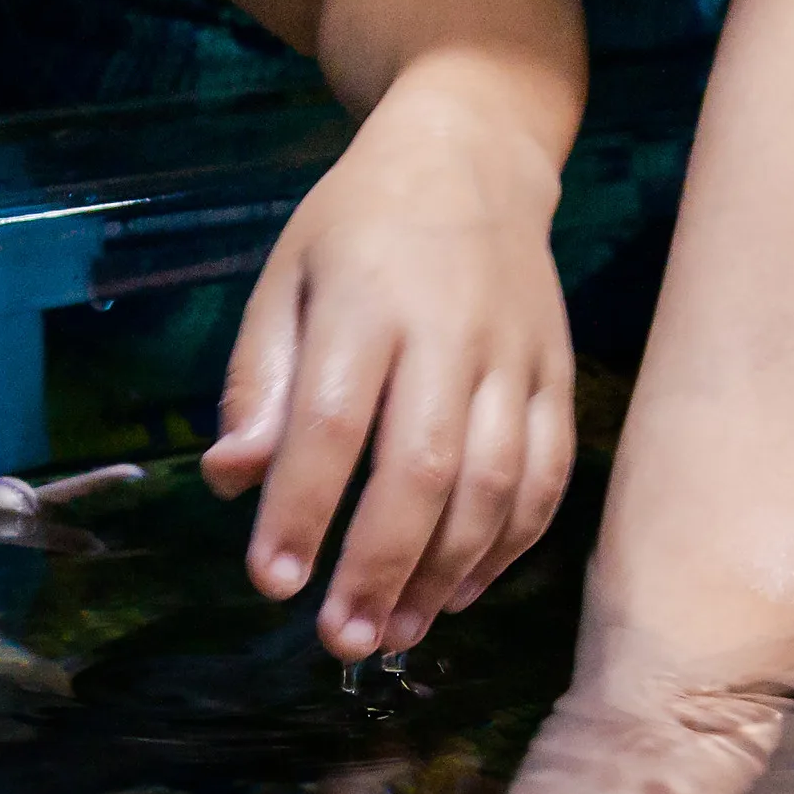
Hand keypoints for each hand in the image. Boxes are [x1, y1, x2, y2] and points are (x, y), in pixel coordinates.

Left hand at [208, 72, 574, 656]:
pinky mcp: (561, 375)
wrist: (475, 154)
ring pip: (495, 484)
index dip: (303, 510)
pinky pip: (548, 475)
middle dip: (379, 565)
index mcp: (368, 301)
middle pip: (424, 467)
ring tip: (394, 629)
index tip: (272, 581)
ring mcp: (518, 356)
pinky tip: (460, 588)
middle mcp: (453, 331)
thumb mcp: (285, 278)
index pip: (334, 423)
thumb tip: (233, 476)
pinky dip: (511, 544)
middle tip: (339, 639)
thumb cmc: (359, 225)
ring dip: (445, 571)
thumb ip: (260, 380)